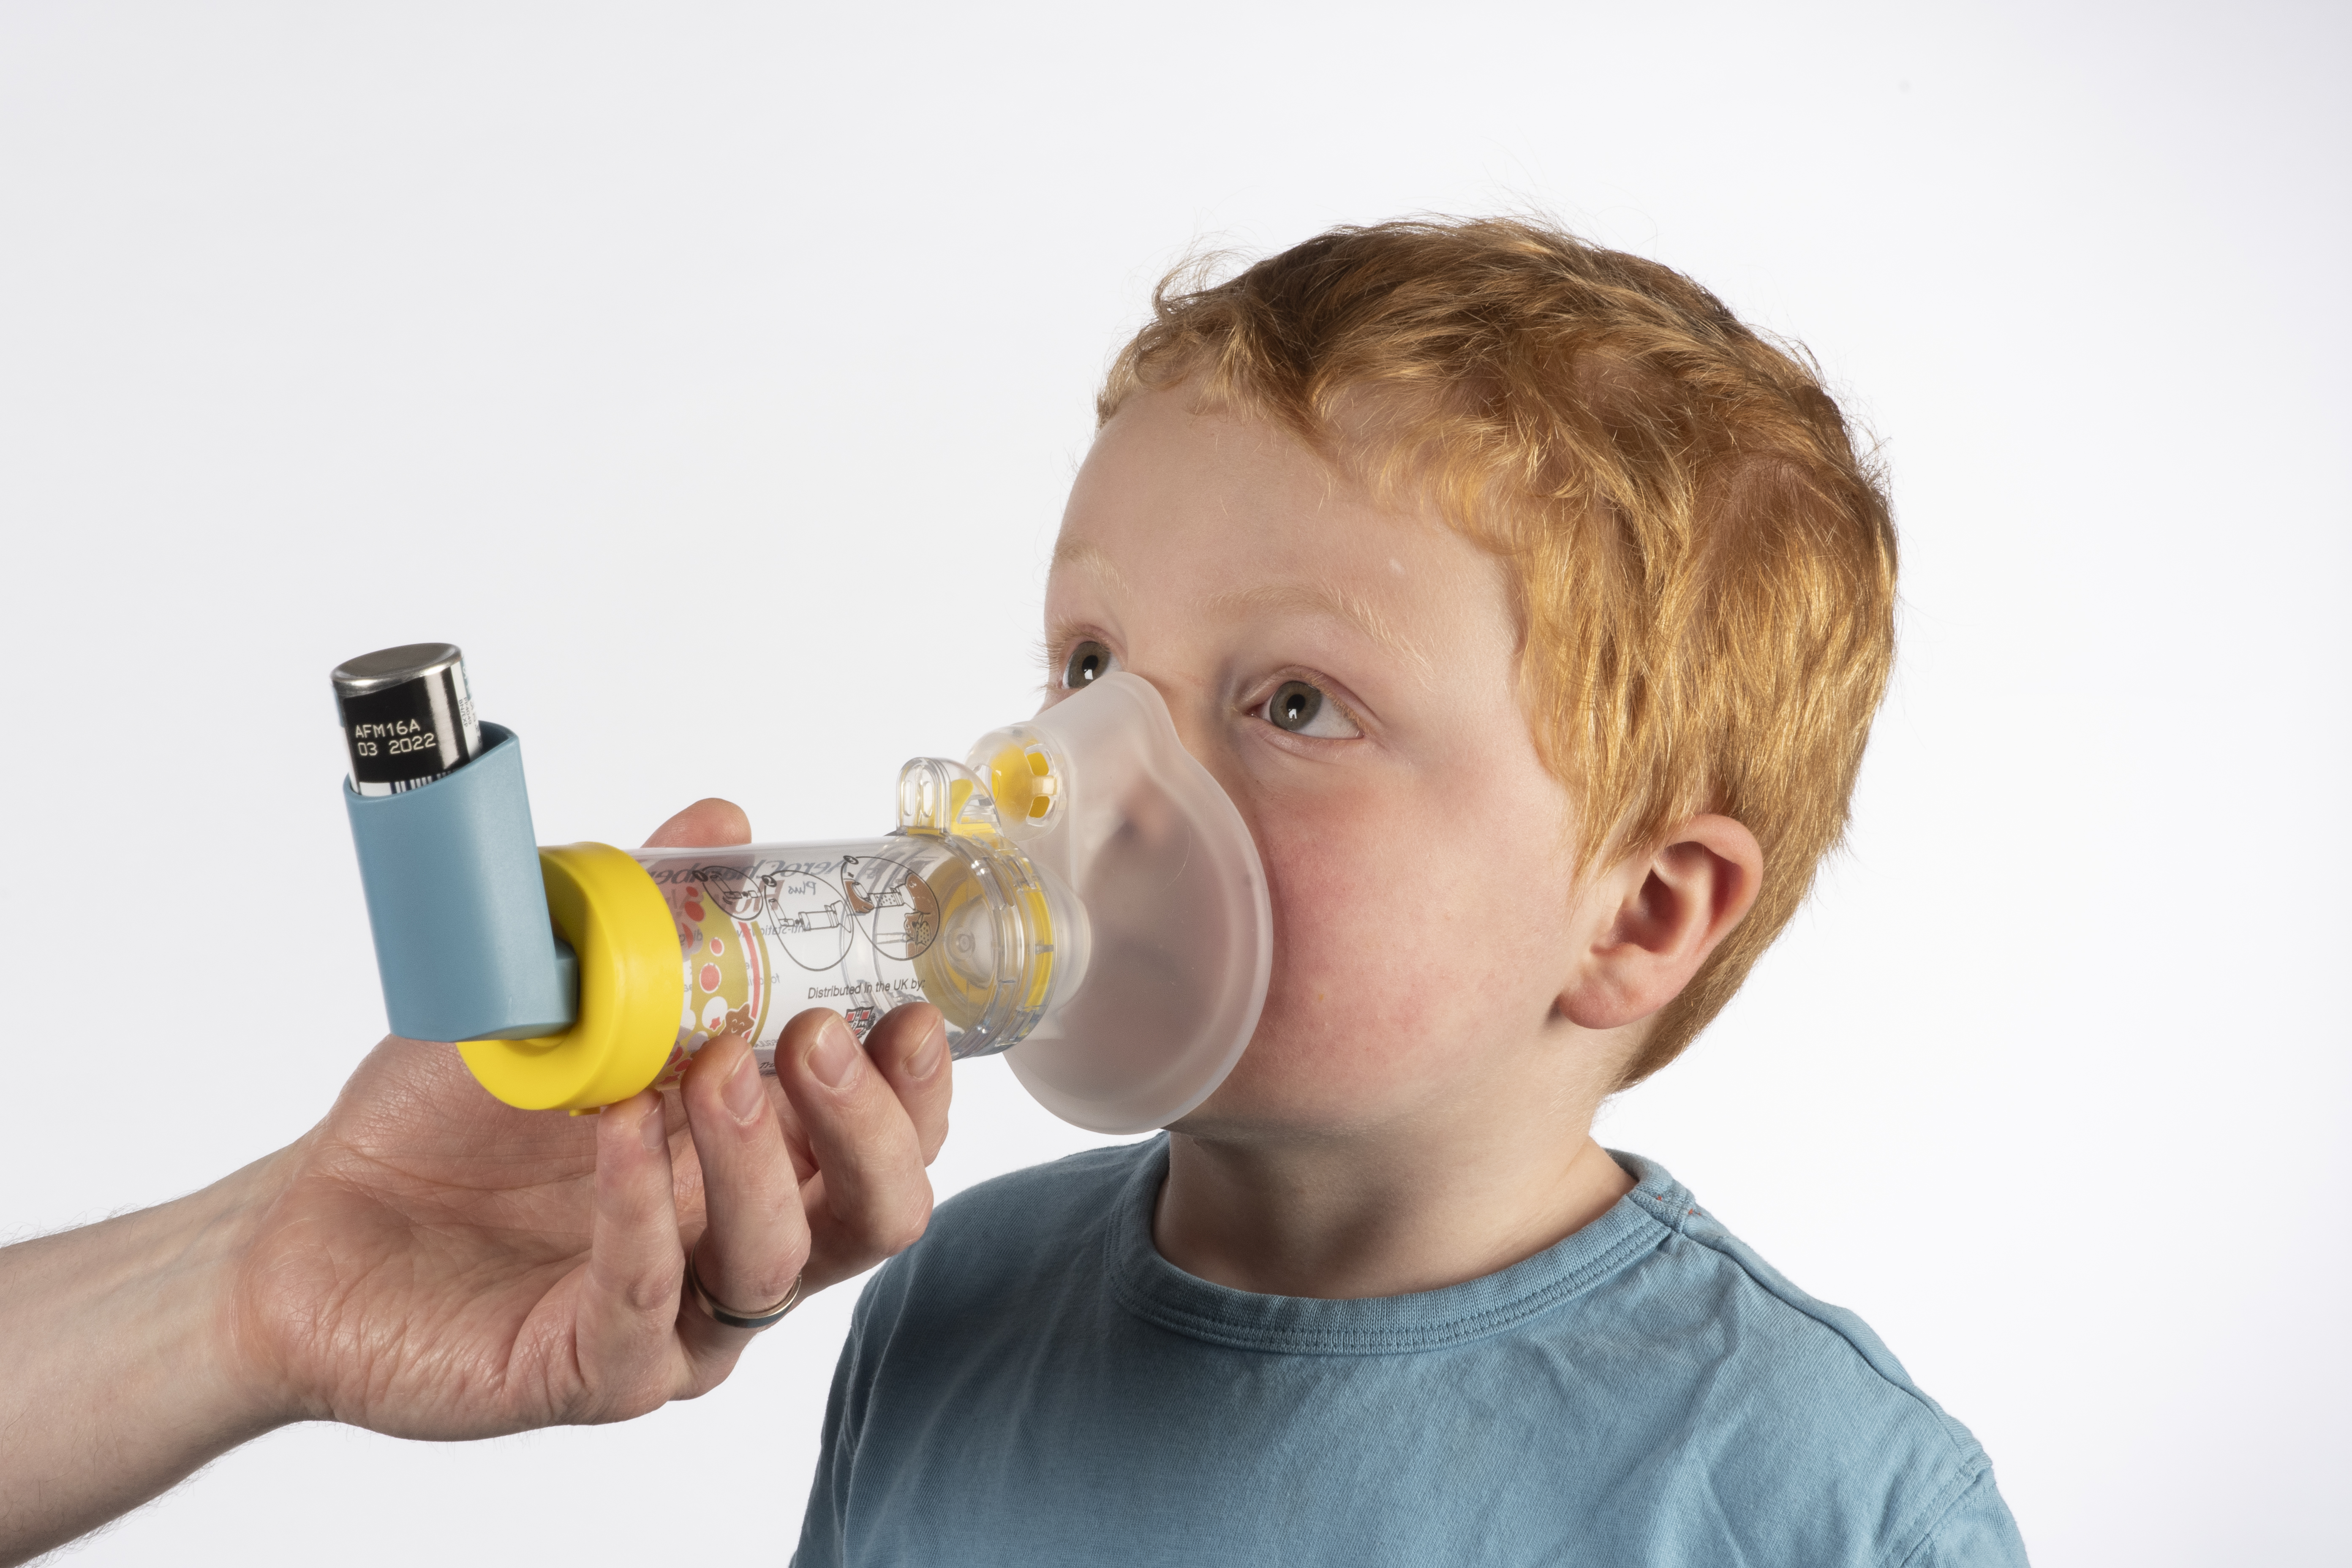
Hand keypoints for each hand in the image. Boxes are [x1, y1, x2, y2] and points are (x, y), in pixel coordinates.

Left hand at [228, 797, 950, 1437]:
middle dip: (868, 1126)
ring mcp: (674, 1320)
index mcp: (757, 1161)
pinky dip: (642, 1220)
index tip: (903, 1009)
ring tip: (708, 1069)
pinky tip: (621, 1136)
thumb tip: (721, 821)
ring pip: (777, 1266)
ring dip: (757, 1160)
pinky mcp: (589, 1372)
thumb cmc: (447, 1121)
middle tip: (821, 1036)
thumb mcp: (555, 996)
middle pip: (874, 1217)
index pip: (889, 1143)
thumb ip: (647, 920)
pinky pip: (646, 1310)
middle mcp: (736, 1243)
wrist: (308, 1220)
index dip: (918, 1088)